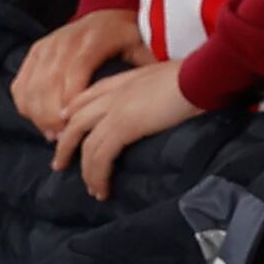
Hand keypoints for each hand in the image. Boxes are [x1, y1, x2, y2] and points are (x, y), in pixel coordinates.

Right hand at [12, 8, 140, 139]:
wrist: (107, 14)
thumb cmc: (128, 37)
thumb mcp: (142, 46)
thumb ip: (146, 66)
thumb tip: (160, 93)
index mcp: (95, 38)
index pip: (76, 72)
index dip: (72, 101)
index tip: (74, 127)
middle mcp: (66, 39)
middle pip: (49, 83)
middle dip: (52, 116)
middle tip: (62, 140)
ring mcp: (47, 45)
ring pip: (32, 86)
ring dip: (37, 115)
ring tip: (52, 134)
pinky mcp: (35, 52)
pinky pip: (21, 84)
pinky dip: (25, 105)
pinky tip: (38, 120)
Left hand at [55, 55, 198, 199]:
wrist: (203, 74)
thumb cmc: (197, 73)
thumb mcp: (168, 75)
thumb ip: (153, 88)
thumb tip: (157, 103)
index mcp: (124, 80)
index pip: (87, 97)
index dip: (73, 114)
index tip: (67, 128)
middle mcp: (112, 95)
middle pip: (75, 123)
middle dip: (65, 146)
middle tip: (60, 164)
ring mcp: (114, 111)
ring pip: (85, 146)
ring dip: (85, 171)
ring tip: (91, 189)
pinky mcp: (122, 128)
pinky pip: (100, 158)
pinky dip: (97, 176)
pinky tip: (102, 189)